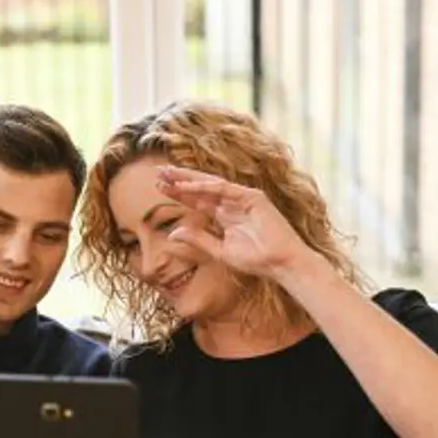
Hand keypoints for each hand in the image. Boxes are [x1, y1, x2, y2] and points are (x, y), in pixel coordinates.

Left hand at [156, 166, 310, 278]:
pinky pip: (225, 189)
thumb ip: (197, 240)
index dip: (178, 193)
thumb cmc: (255, 260)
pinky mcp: (253, 197)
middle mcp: (231, 203)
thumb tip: (172, 234)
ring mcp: (243, 198)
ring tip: (168, 174)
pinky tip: (188, 185)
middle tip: (157, 172)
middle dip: (179, 179)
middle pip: (200, 187)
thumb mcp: (219, 251)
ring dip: (189, 178)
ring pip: (211, 184)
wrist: (280, 264)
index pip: (196, 199)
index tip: (158, 187)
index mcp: (223, 215)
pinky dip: (206, 187)